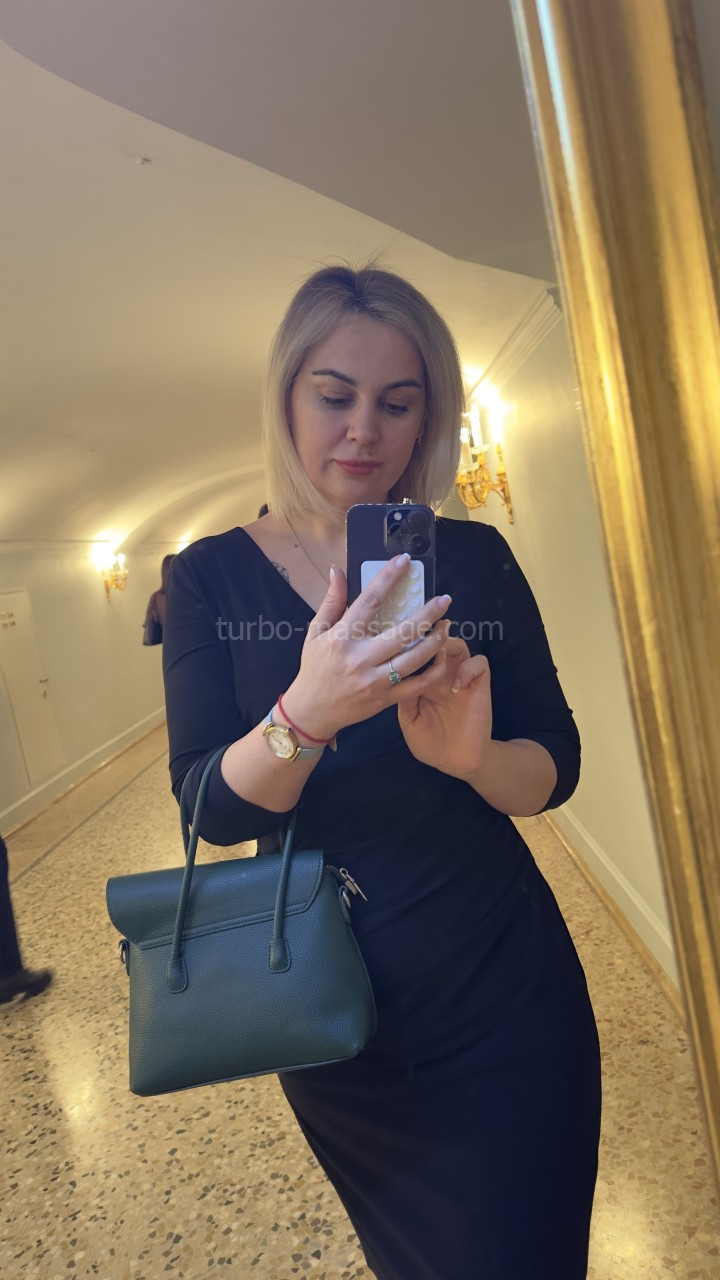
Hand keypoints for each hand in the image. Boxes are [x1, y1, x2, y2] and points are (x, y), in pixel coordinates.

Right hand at [282, 556, 453, 739]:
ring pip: (415, 658)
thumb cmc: (314, 668)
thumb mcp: (315, 632)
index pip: (369, 601)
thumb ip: (331, 601)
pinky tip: (442, 655)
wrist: (312, 711)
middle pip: (403, 631)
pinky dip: (434, 671)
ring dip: (436, 640)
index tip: (404, 562)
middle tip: (444, 600)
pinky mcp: (386, 699)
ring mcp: (375, 681)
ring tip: (447, 625)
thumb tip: (338, 571)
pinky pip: (418, 685)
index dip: (388, 578)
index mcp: (342, 638)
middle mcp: (361, 659)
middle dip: (429, 613)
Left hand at [397, 636, 492, 780]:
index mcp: (422, 681)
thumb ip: (404, 697)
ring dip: (449, 645)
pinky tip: (456, 685)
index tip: (398, 640)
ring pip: (459, 646)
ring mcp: (461, 679)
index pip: (417, 651)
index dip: (410, 643)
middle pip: (437, 641)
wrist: (455, 761)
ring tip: (438, 659)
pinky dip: (469, 667)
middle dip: (429, 637)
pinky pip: (480, 664)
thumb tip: (397, 673)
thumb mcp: (409, 720)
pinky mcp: (479, 687)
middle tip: (420, 643)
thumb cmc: (430, 742)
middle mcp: (441, 675)